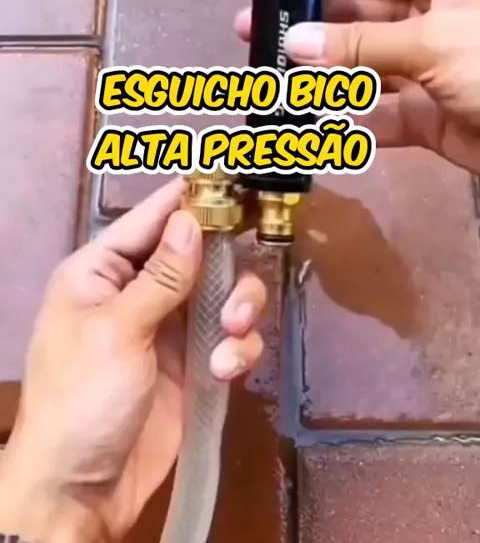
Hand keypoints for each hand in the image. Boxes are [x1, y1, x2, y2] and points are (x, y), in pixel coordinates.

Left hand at [0, 178, 265, 542]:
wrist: (81, 490)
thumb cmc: (82, 400)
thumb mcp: (117, 332)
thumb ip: (161, 276)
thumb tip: (189, 217)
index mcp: (102, 271)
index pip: (150, 219)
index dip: (191, 199)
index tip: (234, 180)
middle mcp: (139, 291)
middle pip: (199, 253)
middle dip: (225, 268)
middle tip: (235, 293)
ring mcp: (168, 328)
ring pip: (224, 294)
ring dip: (238, 310)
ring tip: (231, 334)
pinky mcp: (193, 364)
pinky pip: (230, 339)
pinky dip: (237, 350)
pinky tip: (224, 372)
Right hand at [236, 0, 479, 173]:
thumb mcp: (434, 41)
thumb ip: (360, 45)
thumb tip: (294, 42)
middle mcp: (432, 13)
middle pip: (357, 12)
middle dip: (310, 23)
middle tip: (252, 31)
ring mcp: (429, 67)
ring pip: (362, 66)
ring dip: (320, 75)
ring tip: (266, 79)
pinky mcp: (430, 117)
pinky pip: (378, 115)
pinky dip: (346, 123)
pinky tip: (305, 124)